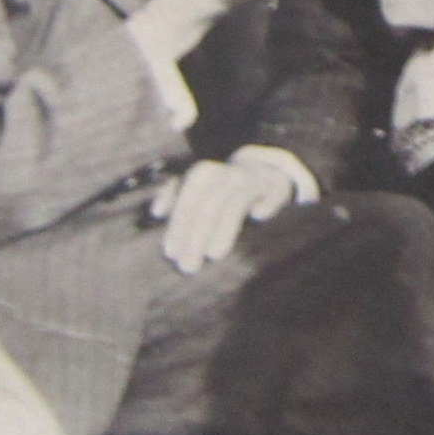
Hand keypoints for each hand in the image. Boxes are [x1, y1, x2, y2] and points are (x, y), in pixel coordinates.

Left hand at [148, 157, 295, 274]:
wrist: (264, 167)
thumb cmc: (222, 186)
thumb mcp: (196, 186)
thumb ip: (173, 195)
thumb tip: (156, 212)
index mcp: (205, 173)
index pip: (188, 198)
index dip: (178, 225)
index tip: (170, 253)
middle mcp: (228, 174)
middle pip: (209, 203)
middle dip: (196, 234)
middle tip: (187, 266)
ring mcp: (253, 180)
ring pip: (236, 202)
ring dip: (224, 227)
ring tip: (213, 255)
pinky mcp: (277, 188)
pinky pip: (273, 195)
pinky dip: (267, 203)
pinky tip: (259, 216)